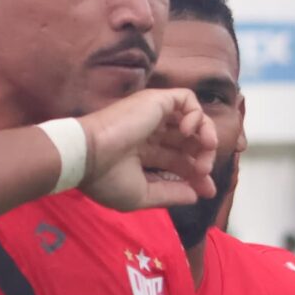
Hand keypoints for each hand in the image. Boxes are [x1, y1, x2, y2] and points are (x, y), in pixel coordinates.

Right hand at [78, 89, 217, 212]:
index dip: (196, 175)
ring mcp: (154, 115)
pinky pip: (187, 99)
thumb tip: (195, 195)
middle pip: (188, 143)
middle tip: (203, 171)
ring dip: (206, 136)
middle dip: (203, 158)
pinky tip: (188, 133)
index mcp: (144, 154)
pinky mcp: (156, 100)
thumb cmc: (106, 178)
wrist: (87, 156)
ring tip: (204, 151)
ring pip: (193, 119)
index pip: (178, 161)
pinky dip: (196, 114)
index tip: (207, 191)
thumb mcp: (142, 194)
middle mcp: (151, 132)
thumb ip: (170, 194)